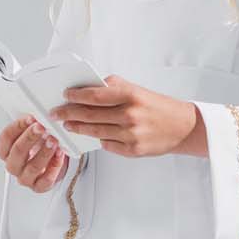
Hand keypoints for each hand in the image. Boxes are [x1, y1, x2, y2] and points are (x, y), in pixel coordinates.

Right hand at [0, 112, 68, 191]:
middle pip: (17, 152)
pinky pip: (46, 180)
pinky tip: (60, 155)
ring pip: (32, 167)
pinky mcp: (39, 187)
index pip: (6, 138)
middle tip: (42, 127)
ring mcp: (25, 178)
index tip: (31, 118)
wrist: (51, 165)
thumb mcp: (32, 134)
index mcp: (6, 152)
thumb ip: (30, 124)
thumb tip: (37, 110)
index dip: (18, 127)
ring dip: (44, 152)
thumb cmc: (38, 147)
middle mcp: (13, 165)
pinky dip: (54, 166)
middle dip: (30, 137)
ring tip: (54, 141)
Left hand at [48, 76, 204, 158]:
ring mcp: (131, 135)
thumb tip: (89, 88)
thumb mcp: (138, 90)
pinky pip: (108, 145)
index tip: (65, 95)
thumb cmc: (158, 107)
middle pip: (90, 115)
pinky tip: (93, 134)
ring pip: (95, 131)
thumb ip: (114, 87)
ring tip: (68, 124)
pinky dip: (99, 139)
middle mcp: (130, 115)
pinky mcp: (133, 150)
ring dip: (78, 128)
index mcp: (131, 96)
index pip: (95, 95)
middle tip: (56, 113)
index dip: (76, 96)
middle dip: (69, 113)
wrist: (183, 127)